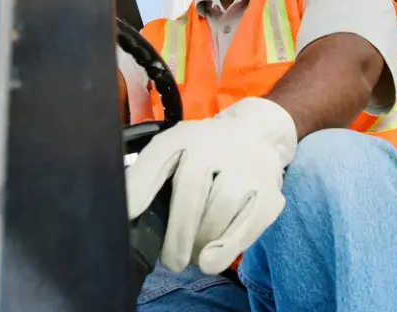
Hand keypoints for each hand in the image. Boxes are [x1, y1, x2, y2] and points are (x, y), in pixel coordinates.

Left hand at [126, 97, 296, 273]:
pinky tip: (212, 260)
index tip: (129, 214)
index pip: (159, 155)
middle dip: (177, 232)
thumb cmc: (205, 152)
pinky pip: (248, 226)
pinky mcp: (269, 192)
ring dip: (201, 242)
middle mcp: (215, 145)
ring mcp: (246, 167)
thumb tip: (127, 213)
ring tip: (192, 257)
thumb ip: (148, 176)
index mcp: (185, 136)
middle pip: (191, 189)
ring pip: (220, 209)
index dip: (141, 185)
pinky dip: (227, 248)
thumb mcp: (174, 152)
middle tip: (171, 260)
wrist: (257, 135)